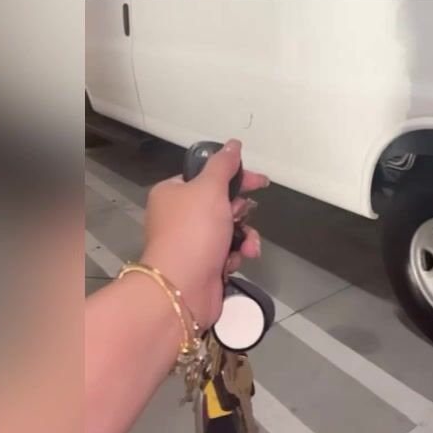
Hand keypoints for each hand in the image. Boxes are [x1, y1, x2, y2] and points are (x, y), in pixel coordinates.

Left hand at [141, 139, 267, 328]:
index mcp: (173, 193)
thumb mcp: (210, 189)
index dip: (236, 177)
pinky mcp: (203, 264)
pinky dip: (236, 254)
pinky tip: (238, 260)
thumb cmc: (194, 230)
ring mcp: (191, 242)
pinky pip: (227, 251)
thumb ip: (224, 165)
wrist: (182, 287)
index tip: (259, 181)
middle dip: (240, 210)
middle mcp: (179, 215)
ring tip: (247, 245)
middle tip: (246, 212)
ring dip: (244, 235)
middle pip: (221, 202)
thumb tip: (233, 144)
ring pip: (229, 228)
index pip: (207, 176)